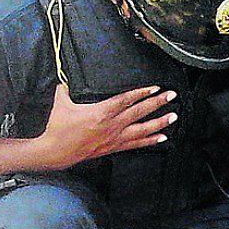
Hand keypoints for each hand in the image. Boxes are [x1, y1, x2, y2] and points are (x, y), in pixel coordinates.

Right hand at [37, 83, 176, 169]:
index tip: (155, 88)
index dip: (141, 93)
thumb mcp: (59, 102)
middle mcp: (112, 125)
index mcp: (100, 112)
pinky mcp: (114, 147)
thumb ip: (65, 88)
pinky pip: (136, 144)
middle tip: (172, 96)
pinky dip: (151, 141)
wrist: (54, 152)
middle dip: (157, 103)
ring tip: (174, 116)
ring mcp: (115, 138)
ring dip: (160, 122)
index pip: (126, 100)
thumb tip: (65, 77)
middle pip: (140, 112)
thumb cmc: (57, 128)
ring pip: (142, 129)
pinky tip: (163, 138)